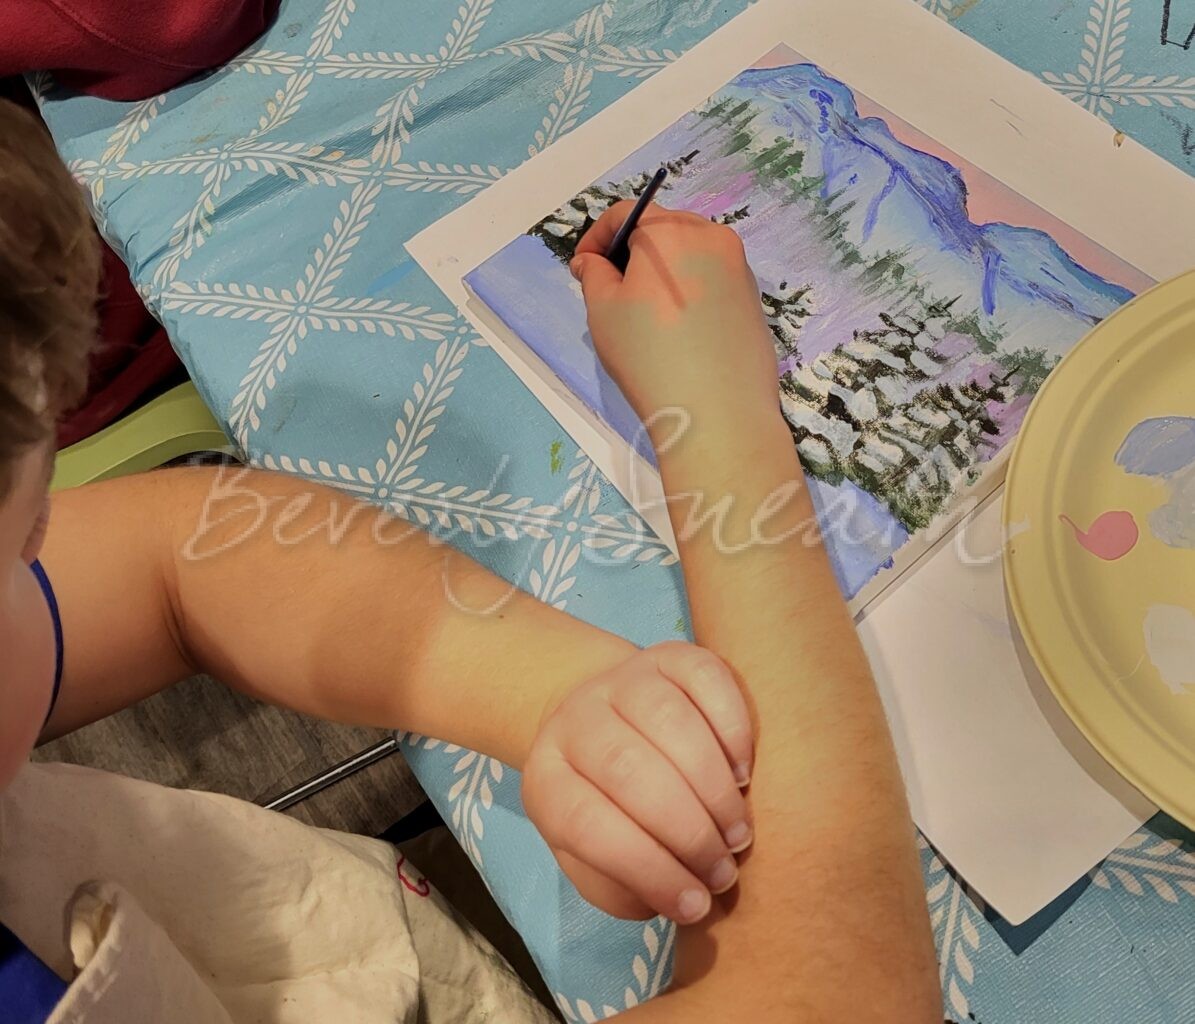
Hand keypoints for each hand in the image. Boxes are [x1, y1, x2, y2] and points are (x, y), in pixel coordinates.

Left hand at [521, 642, 753, 923]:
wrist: (603, 718)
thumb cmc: (608, 807)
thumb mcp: (594, 858)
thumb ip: (623, 885)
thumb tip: (678, 897)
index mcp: (547, 779)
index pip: (584, 823)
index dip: (645, 868)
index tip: (696, 904)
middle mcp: (576, 720)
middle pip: (626, 768)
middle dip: (686, 830)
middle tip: (724, 868)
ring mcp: (623, 679)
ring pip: (666, 719)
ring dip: (713, 786)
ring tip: (739, 832)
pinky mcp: (669, 654)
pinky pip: (703, 676)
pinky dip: (732, 725)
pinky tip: (744, 771)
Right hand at [570, 202, 780, 443]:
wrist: (717, 412)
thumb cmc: (649, 355)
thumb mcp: (603, 311)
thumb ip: (594, 274)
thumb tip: (592, 262)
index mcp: (672, 232)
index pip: (628, 212)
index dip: (598, 236)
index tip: (583, 267)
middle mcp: (713, 238)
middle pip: (663, 229)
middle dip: (632, 252)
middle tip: (610, 289)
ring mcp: (740, 268)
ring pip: (689, 254)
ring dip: (662, 271)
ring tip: (644, 313)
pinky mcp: (753, 300)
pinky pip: (711, 279)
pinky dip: (688, 290)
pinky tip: (677, 330)